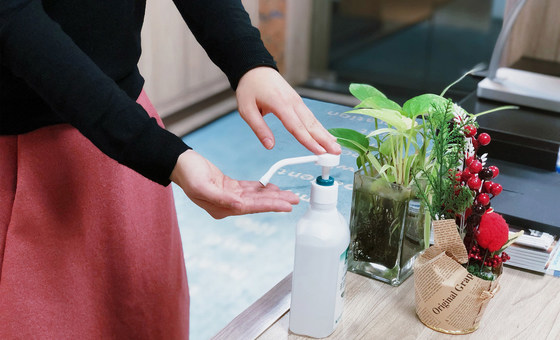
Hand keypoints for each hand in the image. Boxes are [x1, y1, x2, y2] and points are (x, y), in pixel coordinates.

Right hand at [170, 150, 298, 218]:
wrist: (178, 162)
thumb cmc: (187, 172)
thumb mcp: (201, 185)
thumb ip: (220, 198)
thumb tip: (238, 205)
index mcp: (221, 207)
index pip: (251, 208)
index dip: (270, 206)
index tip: (287, 206)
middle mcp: (226, 205)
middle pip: (257, 204)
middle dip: (277, 201)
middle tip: (295, 200)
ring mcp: (228, 196)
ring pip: (255, 197)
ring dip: (272, 195)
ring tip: (289, 195)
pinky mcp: (229, 187)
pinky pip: (249, 189)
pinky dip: (261, 188)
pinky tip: (273, 188)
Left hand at [236, 67, 340, 154]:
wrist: (255, 68)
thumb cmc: (250, 88)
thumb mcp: (247, 109)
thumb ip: (259, 128)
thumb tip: (269, 146)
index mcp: (280, 104)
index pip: (296, 127)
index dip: (309, 141)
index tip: (319, 152)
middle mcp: (292, 102)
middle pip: (311, 125)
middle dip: (324, 140)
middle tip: (336, 152)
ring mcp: (297, 101)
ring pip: (313, 120)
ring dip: (325, 134)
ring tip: (336, 147)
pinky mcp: (297, 101)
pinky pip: (311, 116)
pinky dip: (320, 127)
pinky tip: (327, 135)